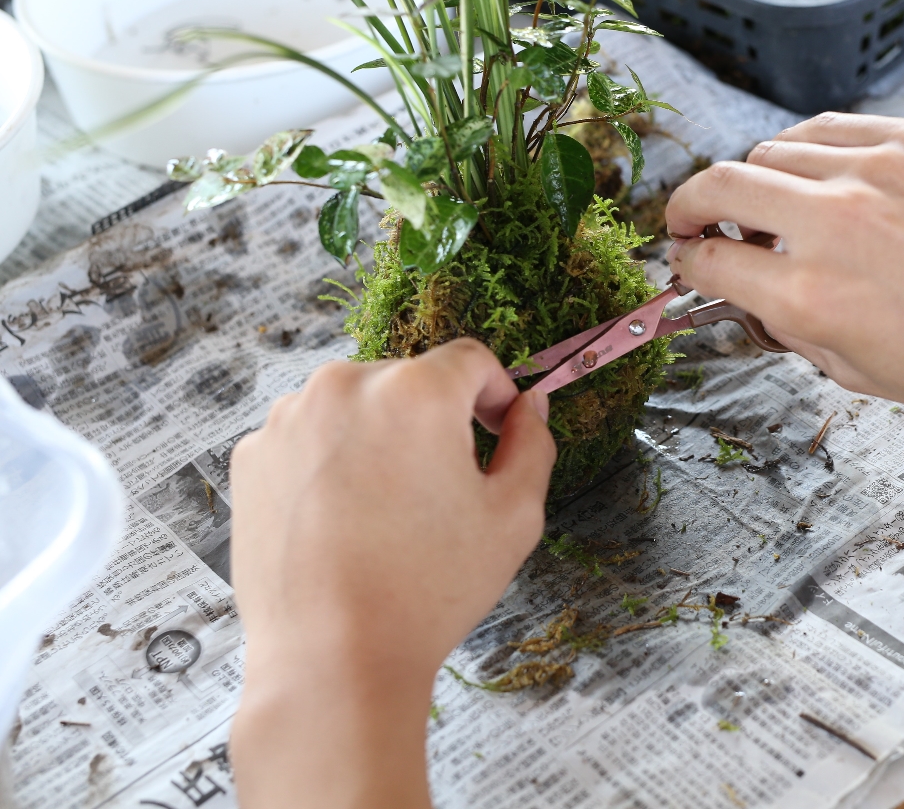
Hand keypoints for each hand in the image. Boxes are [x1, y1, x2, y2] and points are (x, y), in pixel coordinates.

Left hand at [229, 339, 554, 808]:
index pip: (471, 360)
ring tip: (386, 512)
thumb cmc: (426, 593)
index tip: (497, 430)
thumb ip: (533, 443)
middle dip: (434, 422)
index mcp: (416, 391)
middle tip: (442, 490)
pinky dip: (330, 464)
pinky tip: (343, 521)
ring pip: (355, 408)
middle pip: (409, 381)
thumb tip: (529, 408)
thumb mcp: (513, 516)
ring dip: (379, 439)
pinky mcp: (252, 455)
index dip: (496, 394)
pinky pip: (308, 438)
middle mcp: (345, 386)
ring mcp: (289, 419)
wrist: (330, 661)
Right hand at [665, 113, 903, 413]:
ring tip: (776, 207)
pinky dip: (805, 153)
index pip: (709, 260)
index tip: (688, 262)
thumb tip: (754, 294)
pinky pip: (826, 129)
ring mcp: (871, 172)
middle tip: (692, 221)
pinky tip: (818, 178)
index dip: (686, 263)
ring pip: (770, 150)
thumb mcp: (861, 375)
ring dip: (756, 180)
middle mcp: (830, 225)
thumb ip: (793, 331)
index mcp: (812, 296)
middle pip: (718, 184)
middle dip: (688, 205)